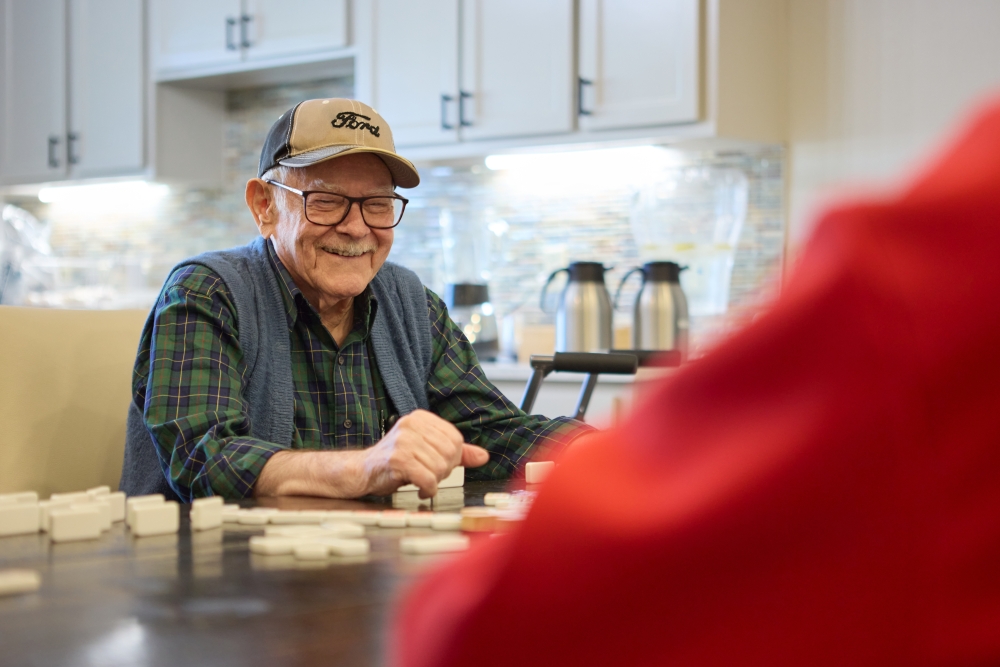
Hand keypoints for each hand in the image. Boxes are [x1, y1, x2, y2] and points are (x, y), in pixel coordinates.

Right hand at [362, 409, 489, 497]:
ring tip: (420, 480)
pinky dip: (428, 490)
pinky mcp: (398, 460)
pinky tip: (419, 489)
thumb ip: (457, 453)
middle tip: (428, 474)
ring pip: (440, 468)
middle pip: (450, 453)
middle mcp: (411, 425)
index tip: (438, 464)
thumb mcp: (427, 451)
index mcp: (420, 418)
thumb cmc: (396, 461)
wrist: (364, 471)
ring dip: (433, 481)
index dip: (452, 457)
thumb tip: (484, 456)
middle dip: (443, 470)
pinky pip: (428, 480)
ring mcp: (403, 441)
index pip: (455, 438)